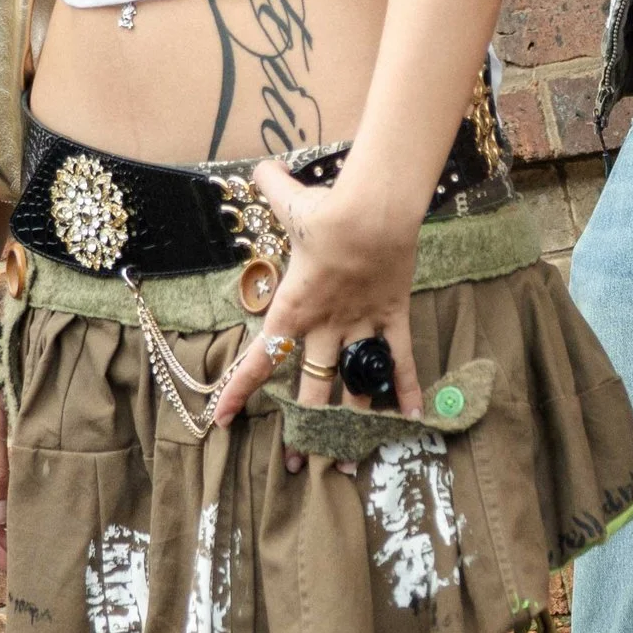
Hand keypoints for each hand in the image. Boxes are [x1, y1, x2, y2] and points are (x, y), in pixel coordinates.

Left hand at [206, 160, 425, 457]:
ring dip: (352, 424)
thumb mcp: (289, 200)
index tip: (222, 419)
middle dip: (303, 430)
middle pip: (310, 387)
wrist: (372, 211)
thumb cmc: (327, 209)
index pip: (258, 360)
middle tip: (297, 465)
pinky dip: (406, 389)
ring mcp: (360, 325)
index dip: (238, 391)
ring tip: (350, 463)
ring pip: (355, 385)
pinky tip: (411, 421)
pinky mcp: (391, 317)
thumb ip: (271, 188)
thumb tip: (258, 167)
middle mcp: (324, 326)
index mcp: (292, 309)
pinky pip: (399, 360)